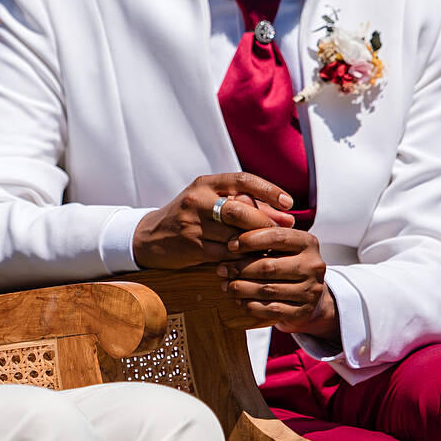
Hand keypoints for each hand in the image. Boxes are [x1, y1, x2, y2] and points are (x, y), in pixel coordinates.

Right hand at [131, 172, 297, 268]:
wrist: (150, 237)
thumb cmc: (190, 216)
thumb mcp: (211, 202)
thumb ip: (246, 205)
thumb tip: (286, 216)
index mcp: (205, 183)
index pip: (242, 180)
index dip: (269, 190)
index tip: (289, 203)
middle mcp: (198, 200)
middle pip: (240, 210)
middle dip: (265, 222)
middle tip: (284, 232)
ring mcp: (193, 224)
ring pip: (235, 235)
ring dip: (258, 244)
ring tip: (273, 247)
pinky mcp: (192, 246)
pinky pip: (226, 254)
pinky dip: (244, 258)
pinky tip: (253, 261)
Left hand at [217, 226, 338, 339]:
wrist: (309, 297)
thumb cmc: (286, 261)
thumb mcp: (279, 241)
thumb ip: (260, 221)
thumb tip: (240, 197)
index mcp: (308, 242)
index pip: (277, 237)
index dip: (250, 240)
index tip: (230, 244)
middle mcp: (314, 265)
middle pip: (269, 266)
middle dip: (240, 268)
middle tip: (221, 268)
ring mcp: (311, 290)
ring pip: (267, 289)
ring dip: (241, 288)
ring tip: (225, 284)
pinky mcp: (303, 312)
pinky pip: (270, 309)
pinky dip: (250, 305)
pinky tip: (238, 300)